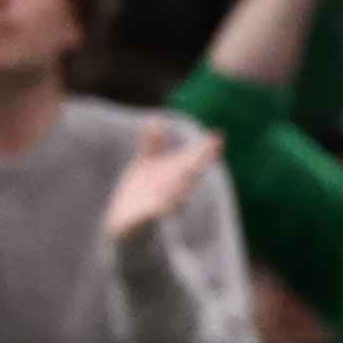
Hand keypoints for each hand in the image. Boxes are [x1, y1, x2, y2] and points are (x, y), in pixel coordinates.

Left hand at [102, 112, 220, 239]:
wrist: (124, 223)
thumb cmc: (140, 192)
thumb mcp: (144, 164)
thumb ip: (152, 144)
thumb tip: (156, 119)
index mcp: (174, 174)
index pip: (192, 159)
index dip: (205, 149)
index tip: (218, 136)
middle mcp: (174, 190)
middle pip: (188, 173)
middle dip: (199, 161)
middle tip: (213, 147)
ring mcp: (163, 206)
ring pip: (176, 193)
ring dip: (183, 183)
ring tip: (191, 170)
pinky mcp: (148, 220)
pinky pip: (155, 213)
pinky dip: (160, 208)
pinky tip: (165, 203)